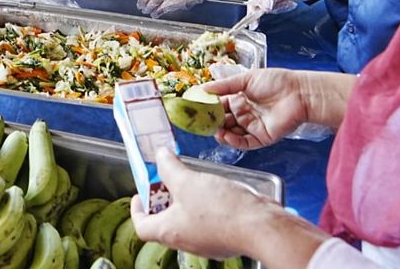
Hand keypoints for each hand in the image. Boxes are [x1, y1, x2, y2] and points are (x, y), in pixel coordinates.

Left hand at [129, 149, 272, 260]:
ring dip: (185, 201)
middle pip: (165, 222)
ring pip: (188, 221)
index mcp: (169, 232)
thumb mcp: (188, 181)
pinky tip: (213, 190)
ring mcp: (207, 241)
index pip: (142, 226)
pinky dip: (205, 206)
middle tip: (166, 179)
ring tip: (190, 180)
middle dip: (163, 199)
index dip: (137, 209)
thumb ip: (169, 168)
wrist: (262, 227)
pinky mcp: (225, 237)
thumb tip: (159, 156)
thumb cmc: (221, 210)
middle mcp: (186, 241)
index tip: (140, 194)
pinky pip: (208, 222)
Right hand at [203, 68, 310, 149]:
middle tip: (202, 121)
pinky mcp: (262, 137)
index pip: (220, 105)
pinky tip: (225, 137)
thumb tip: (203, 88)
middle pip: (224, 120)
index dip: (209, 107)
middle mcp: (245, 113)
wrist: (299, 93)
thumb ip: (224, 86)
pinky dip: (233, 141)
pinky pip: (244, 142)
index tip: (197, 108)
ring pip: (232, 133)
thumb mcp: (246, 79)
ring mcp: (253, 126)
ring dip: (221, 133)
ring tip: (213, 129)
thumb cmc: (276, 82)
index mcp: (240, 98)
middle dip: (213, 122)